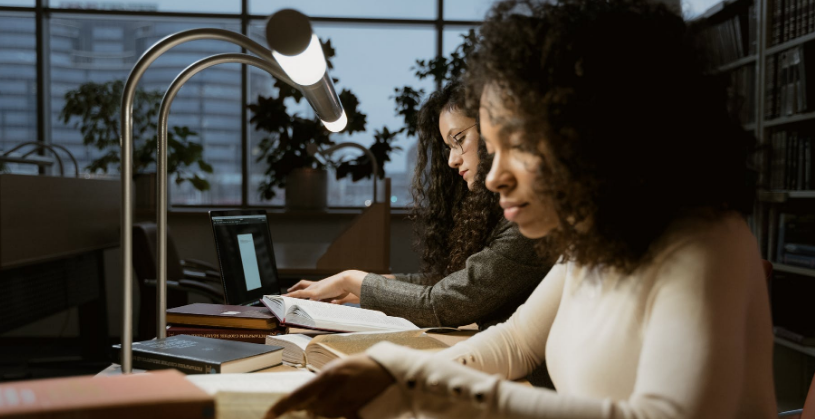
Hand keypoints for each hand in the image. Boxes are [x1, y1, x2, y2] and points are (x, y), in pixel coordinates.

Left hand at [265, 354, 394, 418]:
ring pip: (325, 414)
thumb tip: (307, 398)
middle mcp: (336, 389)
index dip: (282, 406)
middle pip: (312, 408)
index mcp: (329, 375)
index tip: (269, 415)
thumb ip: (323, 382)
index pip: (299, 394)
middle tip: (316, 401)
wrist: (393, 372)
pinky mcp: (357, 412)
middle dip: (310, 407)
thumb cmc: (366, 366)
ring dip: (325, 410)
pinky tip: (345, 404)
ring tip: (339, 396)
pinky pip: (340, 417)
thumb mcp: (341, 368)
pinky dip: (338, 413)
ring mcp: (347, 402)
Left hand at [285, 270, 365, 303]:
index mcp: (323, 285)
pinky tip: (287, 297)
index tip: (302, 289)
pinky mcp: (314, 292)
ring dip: (291, 294)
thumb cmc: (347, 288)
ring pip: (299, 290)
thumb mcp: (339, 296)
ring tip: (283, 297)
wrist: (347, 281)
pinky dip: (293, 295)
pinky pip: (300, 293)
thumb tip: (332, 303)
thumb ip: (335, 301)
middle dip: (295, 288)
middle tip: (288, 291)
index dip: (307, 287)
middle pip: (303, 284)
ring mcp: (315, 288)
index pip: (312, 285)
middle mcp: (317, 285)